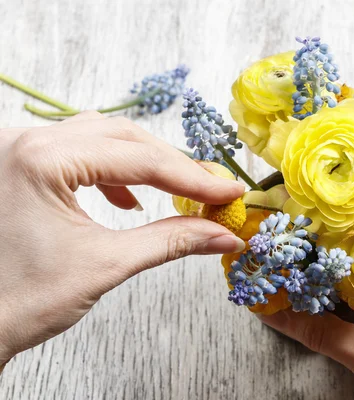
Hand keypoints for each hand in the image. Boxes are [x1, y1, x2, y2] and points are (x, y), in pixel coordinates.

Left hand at [0, 112, 245, 366]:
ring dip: (144, 162)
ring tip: (177, 190)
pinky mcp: (20, 164)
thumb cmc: (22, 301)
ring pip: (102, 137)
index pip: (139, 159)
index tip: (230, 192)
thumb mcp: (107, 264)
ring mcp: (18, 149)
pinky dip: (112, 169)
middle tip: (212, 191)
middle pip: (123, 137)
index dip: (193, 177)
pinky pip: (78, 150)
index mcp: (41, 159)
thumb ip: (172, 240)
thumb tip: (223, 235)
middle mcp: (25, 141)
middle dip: (172, 165)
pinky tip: (128, 198)